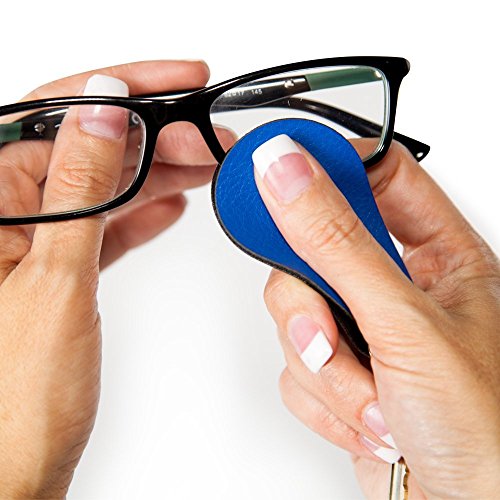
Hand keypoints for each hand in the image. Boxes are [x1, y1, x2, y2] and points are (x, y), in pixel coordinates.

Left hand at [0, 60, 234, 497]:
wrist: (12, 472)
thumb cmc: (10, 403)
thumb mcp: (54, 281)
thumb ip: (78, 191)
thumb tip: (103, 115)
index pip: (55, 117)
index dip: (120, 89)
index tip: (177, 80)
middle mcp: (1, 218)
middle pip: (86, 148)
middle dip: (151, 134)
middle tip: (206, 135)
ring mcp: (32, 244)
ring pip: (102, 186)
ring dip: (155, 172)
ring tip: (203, 164)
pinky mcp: (58, 271)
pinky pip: (104, 226)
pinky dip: (141, 212)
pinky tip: (173, 202)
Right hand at [253, 135, 499, 498]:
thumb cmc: (485, 432)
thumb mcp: (405, 320)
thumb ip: (336, 242)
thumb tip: (288, 172)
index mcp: (439, 255)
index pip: (378, 175)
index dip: (331, 164)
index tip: (283, 166)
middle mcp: (397, 287)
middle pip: (315, 248)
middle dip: (312, 301)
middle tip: (329, 325)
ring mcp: (364, 330)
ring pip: (296, 311)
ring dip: (324, 364)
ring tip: (370, 393)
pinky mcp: (339, 371)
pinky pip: (295, 363)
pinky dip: (322, 398)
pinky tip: (365, 415)